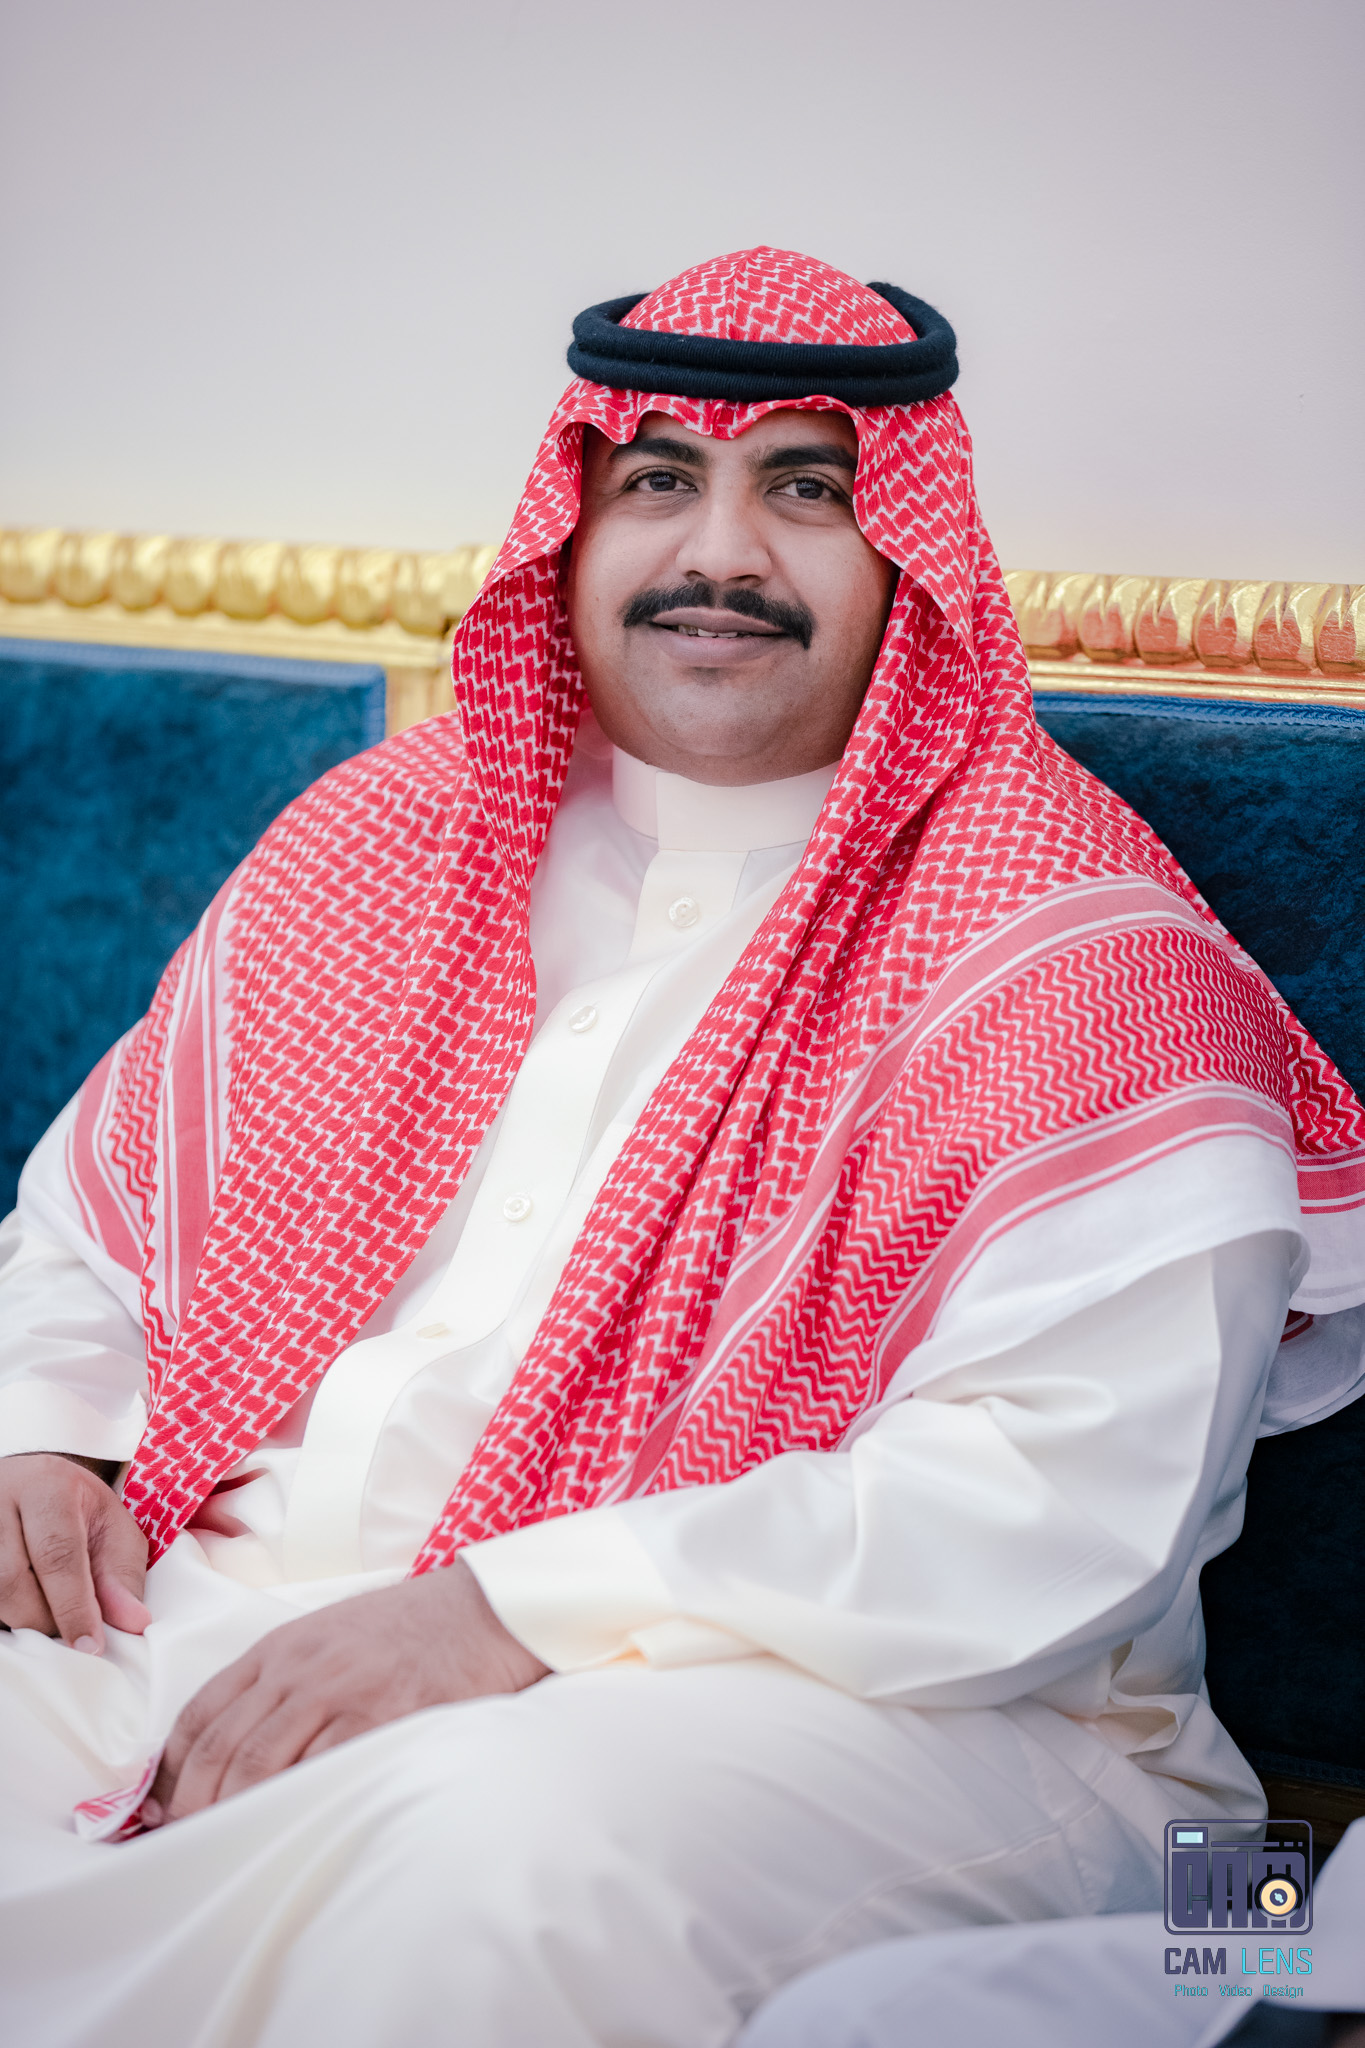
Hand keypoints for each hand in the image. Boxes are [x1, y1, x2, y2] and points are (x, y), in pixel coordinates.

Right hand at [0, 1452, 149, 1649]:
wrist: (33, 1483)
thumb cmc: (76, 1507)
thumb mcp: (112, 1527)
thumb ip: (122, 1575)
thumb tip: (133, 1622)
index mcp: (48, 1487)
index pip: (57, 1554)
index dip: (74, 1607)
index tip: (90, 1645)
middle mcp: (1, 1499)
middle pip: (12, 1580)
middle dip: (45, 1619)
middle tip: (71, 1629)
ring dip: (22, 1619)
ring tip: (50, 1613)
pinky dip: (6, 1613)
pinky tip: (26, 1606)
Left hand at [143, 1557, 548, 1824]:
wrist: (478, 1611)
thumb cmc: (402, 1631)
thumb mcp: (325, 1637)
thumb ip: (278, 1681)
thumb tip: (229, 1748)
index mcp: (279, 1647)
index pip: (200, 1713)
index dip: (171, 1771)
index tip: (160, 1811)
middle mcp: (299, 1667)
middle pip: (220, 1748)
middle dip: (191, 1806)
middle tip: (179, 1848)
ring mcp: (339, 1691)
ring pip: (259, 1764)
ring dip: (230, 1816)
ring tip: (217, 1853)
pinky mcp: (381, 1716)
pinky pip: (322, 1770)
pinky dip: (292, 1806)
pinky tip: (281, 1833)